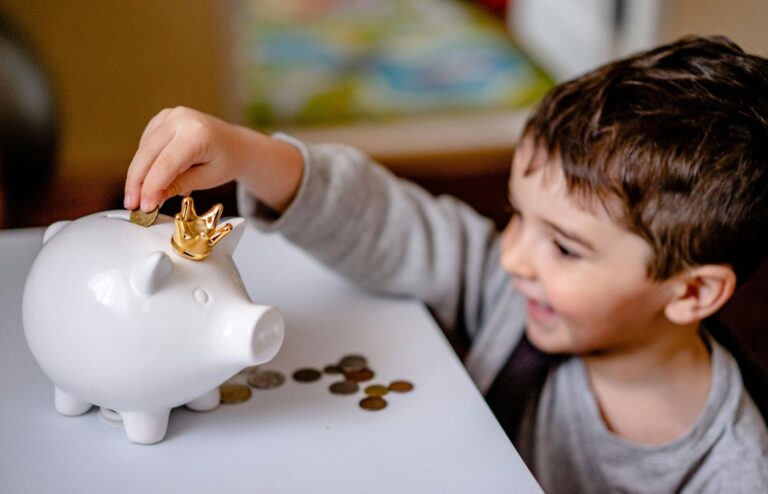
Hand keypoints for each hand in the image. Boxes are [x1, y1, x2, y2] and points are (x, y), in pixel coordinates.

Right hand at [123, 107, 302, 212]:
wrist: (236, 144)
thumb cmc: (225, 162)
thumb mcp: (207, 179)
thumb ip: (178, 185)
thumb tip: (151, 198)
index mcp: (198, 134)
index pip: (166, 163)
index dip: (151, 186)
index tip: (143, 207)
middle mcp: (182, 119)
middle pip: (148, 153)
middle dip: (137, 182)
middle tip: (131, 205)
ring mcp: (171, 115)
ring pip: (143, 148)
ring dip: (138, 174)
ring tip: (140, 197)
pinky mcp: (163, 117)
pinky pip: (146, 142)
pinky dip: (145, 161)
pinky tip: (151, 177)